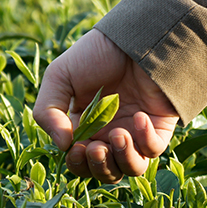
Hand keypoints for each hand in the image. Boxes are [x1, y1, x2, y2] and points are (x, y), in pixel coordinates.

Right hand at [33, 29, 178, 183]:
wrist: (135, 36)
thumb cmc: (96, 53)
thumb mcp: (59, 77)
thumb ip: (47, 111)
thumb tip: (63, 145)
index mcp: (83, 126)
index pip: (78, 161)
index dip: (77, 162)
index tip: (76, 146)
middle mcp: (108, 134)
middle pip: (104, 171)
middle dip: (98, 166)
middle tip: (95, 147)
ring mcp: (135, 133)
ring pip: (130, 169)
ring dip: (122, 159)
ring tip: (119, 134)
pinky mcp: (159, 128)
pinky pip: (153, 151)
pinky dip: (145, 141)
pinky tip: (140, 117)